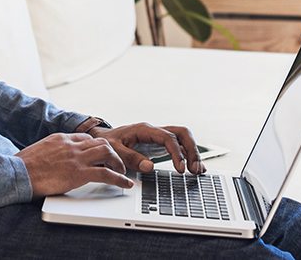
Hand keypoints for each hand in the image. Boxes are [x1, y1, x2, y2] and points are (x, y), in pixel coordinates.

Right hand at [16, 133, 132, 198]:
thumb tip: (53, 161)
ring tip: (122, 172)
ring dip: (118, 163)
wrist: (16, 173)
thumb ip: (50, 153)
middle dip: (112, 153)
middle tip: (116, 163)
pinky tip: (125, 184)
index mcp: (60, 138)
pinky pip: (106, 174)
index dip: (96, 148)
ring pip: (107, 153)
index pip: (86, 138)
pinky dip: (119, 179)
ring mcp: (75, 158)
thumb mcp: (38, 152)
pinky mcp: (78, 173)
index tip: (101, 155)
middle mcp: (70, 145)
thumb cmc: (22, 167)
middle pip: (100, 142)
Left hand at [85, 122, 203, 174]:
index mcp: (144, 130)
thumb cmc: (107, 142)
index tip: (180, 168)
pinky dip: (188, 155)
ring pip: (183, 138)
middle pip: (181, 133)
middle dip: (191, 150)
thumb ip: (130, 158)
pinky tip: (195, 167)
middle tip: (194, 169)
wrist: (102, 139)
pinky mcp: (160, 145)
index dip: (176, 152)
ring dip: (193, 152)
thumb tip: (150, 167)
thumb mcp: (114, 150)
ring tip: (198, 171)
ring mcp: (159, 137)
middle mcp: (154, 131)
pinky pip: (179, 146)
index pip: (168, 137)